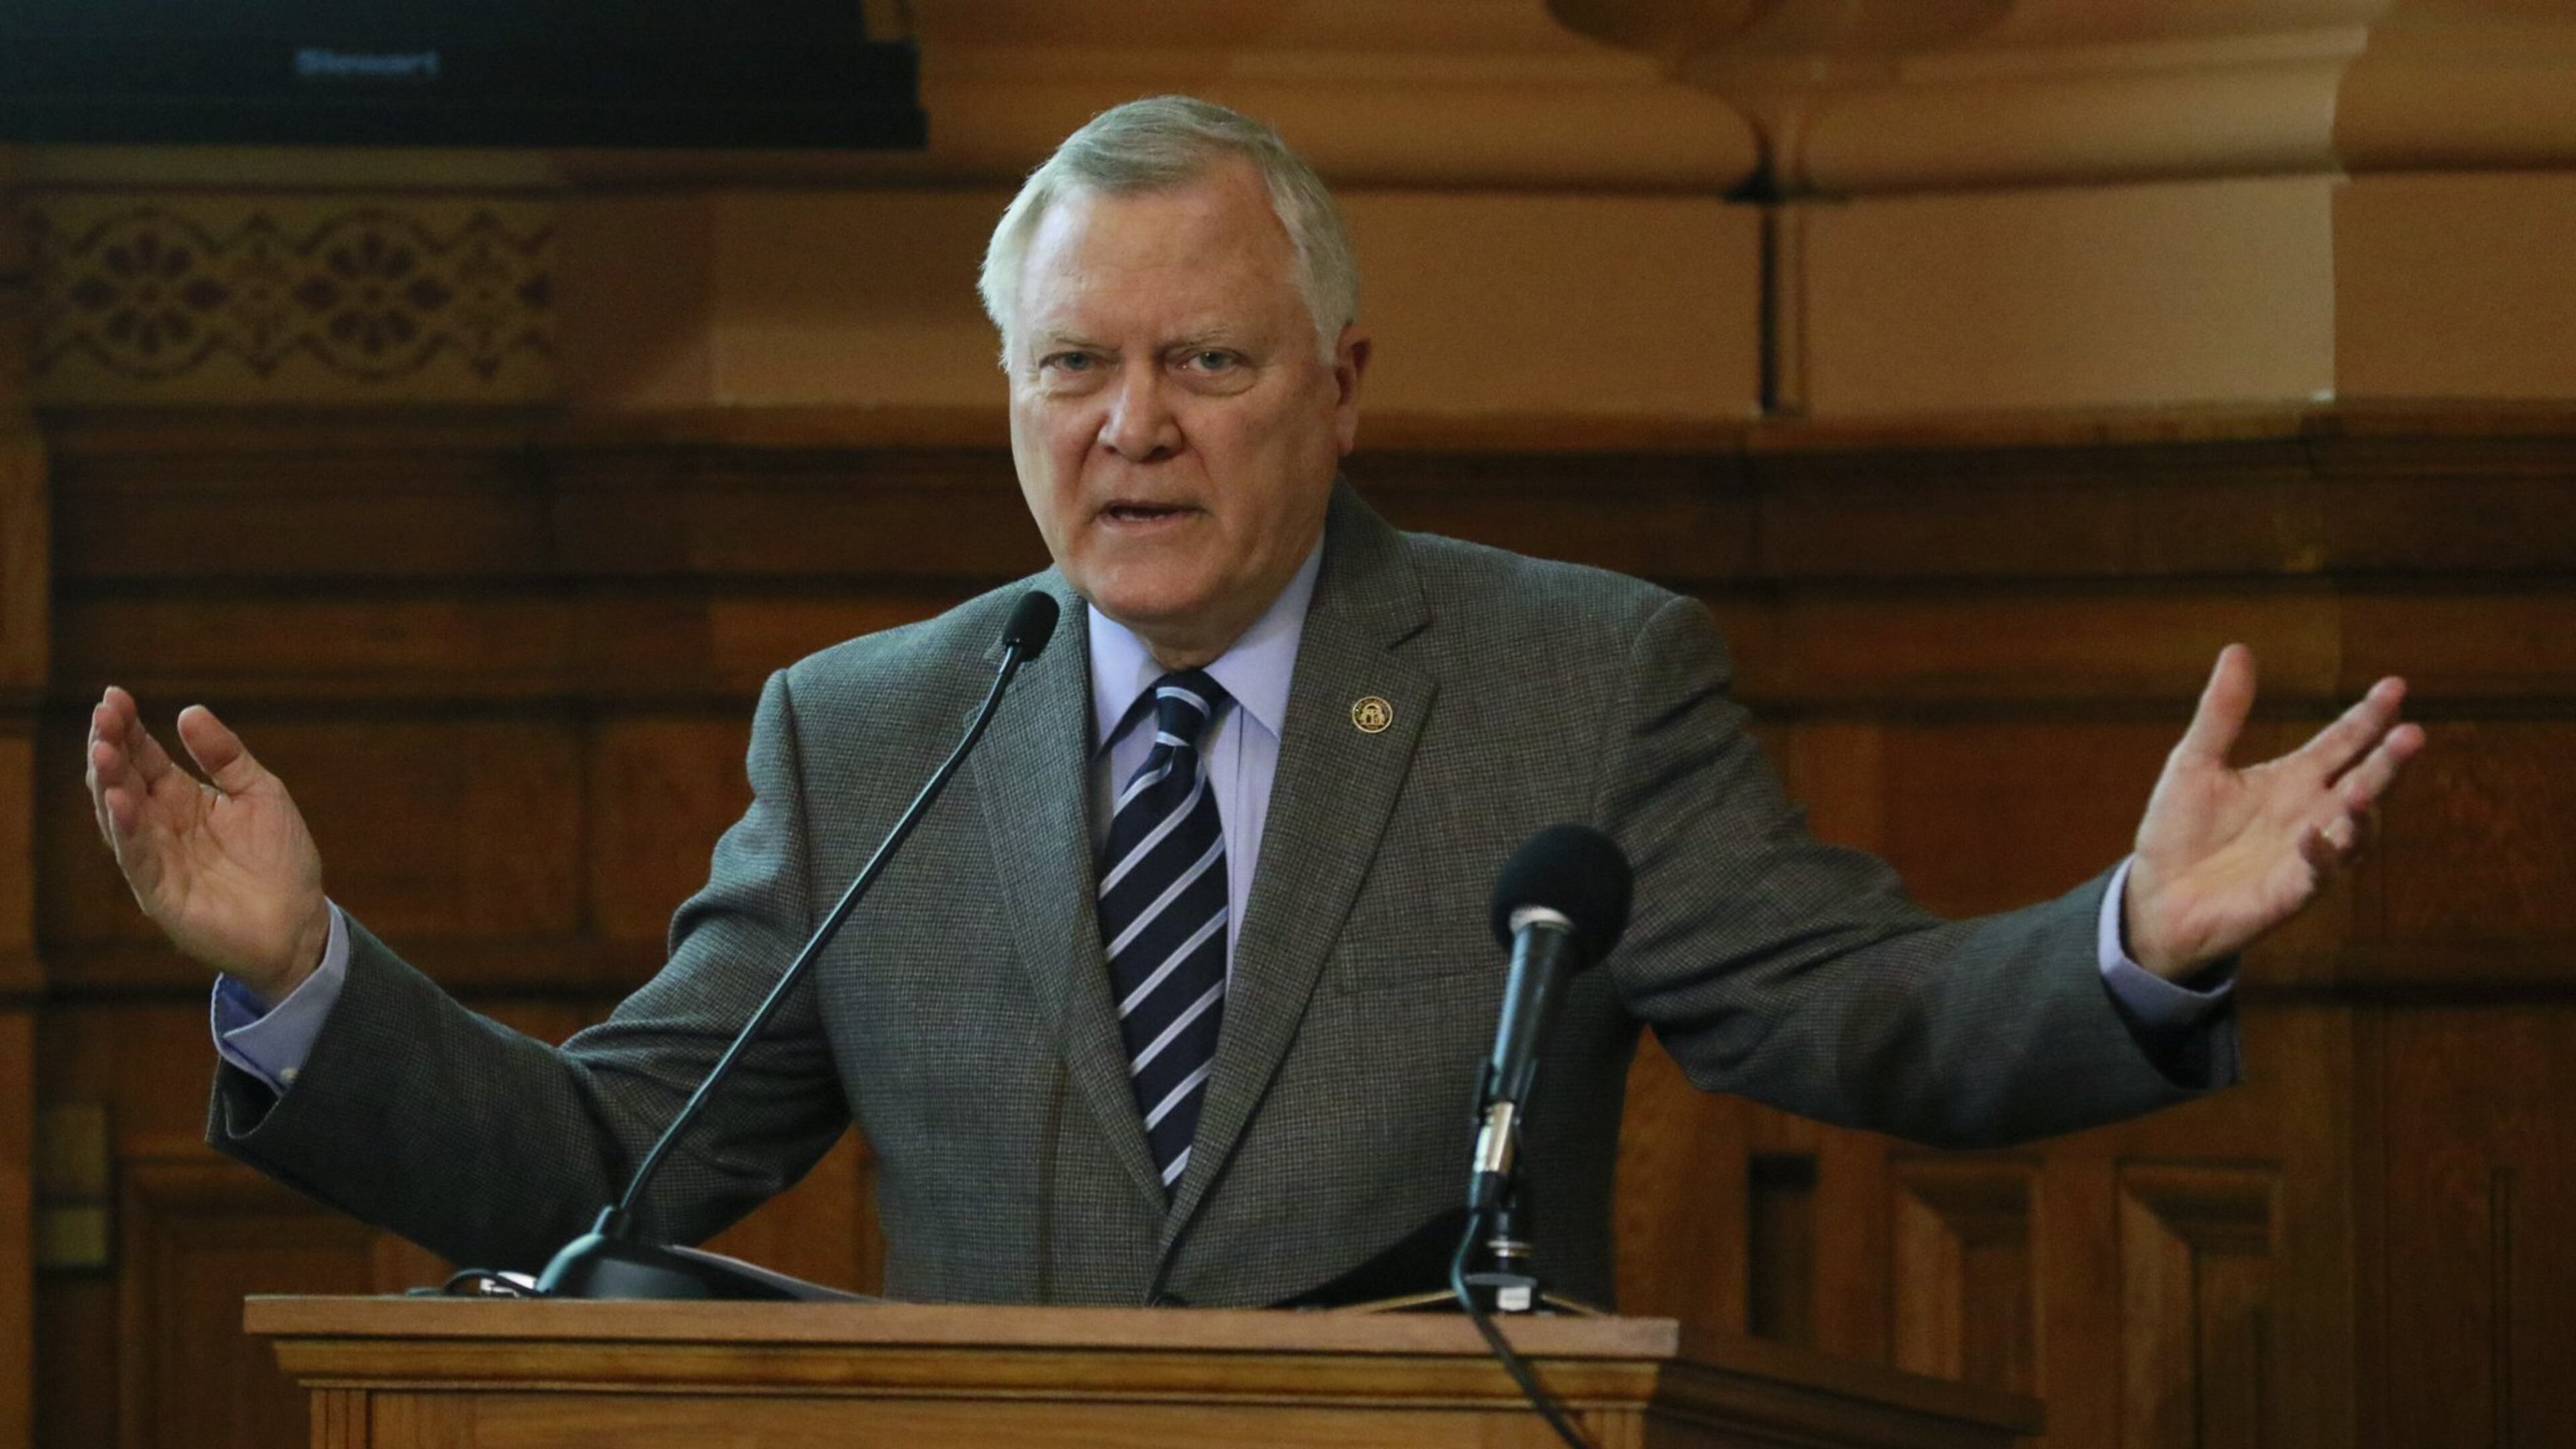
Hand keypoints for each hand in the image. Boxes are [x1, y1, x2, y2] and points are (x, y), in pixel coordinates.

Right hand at [85, 687, 330, 1001]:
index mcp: (182, 798)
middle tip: (103, 714)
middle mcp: (160, 825)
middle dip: (110, 746)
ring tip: (103, 749)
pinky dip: (127, 829)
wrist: (299, 922)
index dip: (128, 728)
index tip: (115, 695)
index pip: (144, 757)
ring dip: (110, 782)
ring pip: (121, 815)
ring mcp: (156, 859)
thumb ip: (226, 756)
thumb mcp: (260, 793)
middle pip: (124, 780)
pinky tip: (122, 801)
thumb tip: (189, 711)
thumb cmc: (280, 859)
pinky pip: (137, 858)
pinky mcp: (160, 893)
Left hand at [2123, 645, 2423, 978]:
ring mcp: (2308, 854)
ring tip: (2364, 786)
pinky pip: (2319, 874)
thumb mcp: (2195, 762)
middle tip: (2412, 733)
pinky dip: (2322, 855)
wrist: (2156, 896)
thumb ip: (2222, 712)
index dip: (2369, 716)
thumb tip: (2237, 648)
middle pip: (2365, 780)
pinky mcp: (2291, 892)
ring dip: (2364, 810)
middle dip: (2389, 760)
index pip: (2343, 741)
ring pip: (2355, 830)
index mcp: (2294, 779)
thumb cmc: (2180, 831)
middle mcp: (2312, 813)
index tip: (2396, 685)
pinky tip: (2314, 834)